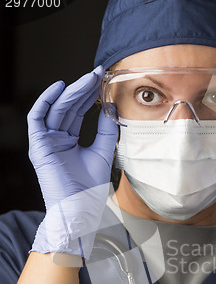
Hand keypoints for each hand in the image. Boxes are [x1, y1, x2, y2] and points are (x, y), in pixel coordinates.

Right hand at [28, 66, 117, 259]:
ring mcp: (46, 142)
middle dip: (83, 90)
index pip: (78, 112)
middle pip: (68, 108)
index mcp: (70, 142)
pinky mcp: (37, 146)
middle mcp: (56, 139)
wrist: (80, 209)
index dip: (89, 96)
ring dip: (71, 92)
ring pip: (56, 110)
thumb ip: (107, 131)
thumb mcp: (104, 153)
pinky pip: (37, 118)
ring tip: (88, 79)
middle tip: (97, 74)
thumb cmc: (90, 189)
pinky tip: (60, 88)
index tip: (103, 82)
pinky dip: (46, 101)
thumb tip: (111, 107)